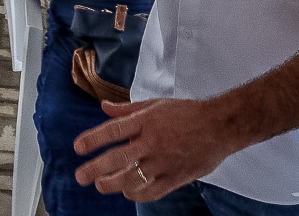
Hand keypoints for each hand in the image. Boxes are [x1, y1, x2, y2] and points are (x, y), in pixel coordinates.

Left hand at [73, 98, 240, 201]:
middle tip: (81, 176)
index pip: (113, 131)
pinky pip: (152, 191)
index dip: (93, 139)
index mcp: (146, 121)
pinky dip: (137, 194)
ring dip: (113, 184)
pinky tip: (127, 192)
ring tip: (101, 185)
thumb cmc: (187, 112)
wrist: (220, 126)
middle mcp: (152, 142)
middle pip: (118, 158)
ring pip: (133, 179)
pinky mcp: (176, 177)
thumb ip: (127, 109)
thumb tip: (104, 107)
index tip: (78, 147)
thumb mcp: (155, 104)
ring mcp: (164, 162)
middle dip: (96, 168)